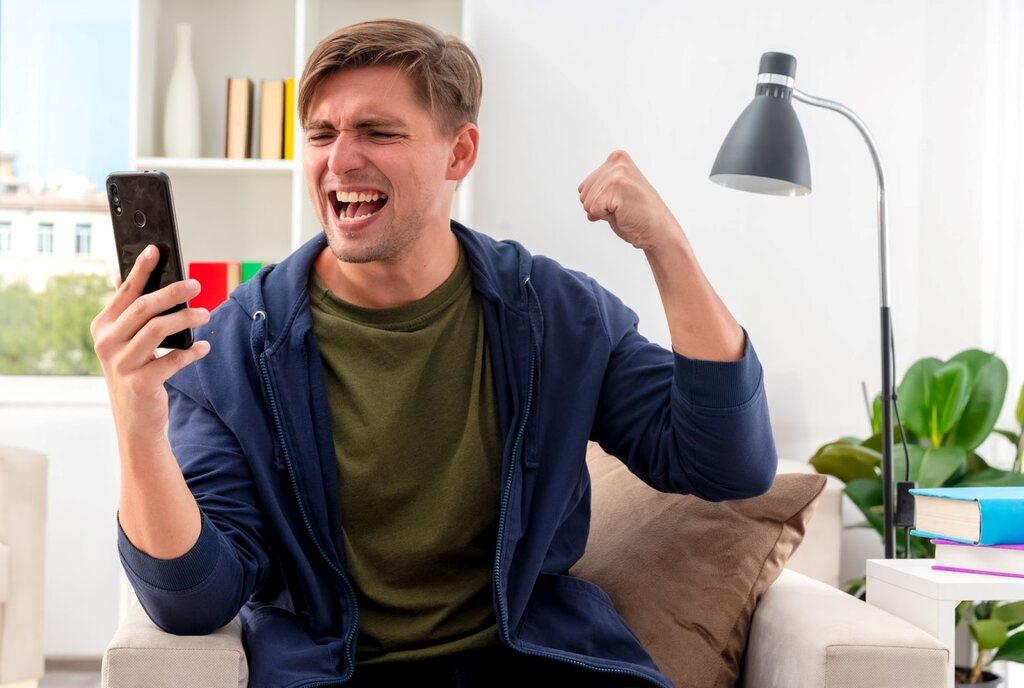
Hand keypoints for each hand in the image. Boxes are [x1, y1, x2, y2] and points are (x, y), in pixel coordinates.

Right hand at [91, 245, 210, 444]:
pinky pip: (172, 360)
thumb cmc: (135, 372)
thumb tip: (125, 274)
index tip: (156, 250)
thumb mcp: (125, 341)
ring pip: (158, 330)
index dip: (141, 270)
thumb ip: (128, 311)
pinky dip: (191, 352)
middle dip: (172, 292)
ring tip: (205, 314)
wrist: (134, 421)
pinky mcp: (140, 384)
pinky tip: (204, 347)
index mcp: (102, 327)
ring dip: (186, 319)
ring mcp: (121, 364)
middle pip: (144, 308)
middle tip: (196, 284)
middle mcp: (107, 343)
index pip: (125, 292)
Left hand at [577, 150, 681, 252]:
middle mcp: (617, 162)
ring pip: (587, 202)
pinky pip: (593, 210)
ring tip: (623, 210)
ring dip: (603, 212)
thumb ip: (600, 187)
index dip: (599, 201)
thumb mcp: (616, 193)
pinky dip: (606, 217)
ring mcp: (617, 173)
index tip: (620, 201)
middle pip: (583, 193)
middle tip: (622, 208)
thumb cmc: (638, 215)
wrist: (658, 231)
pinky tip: (623, 214)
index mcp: (617, 159)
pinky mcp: (617, 187)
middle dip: (599, 206)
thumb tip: (581, 192)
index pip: (585, 186)